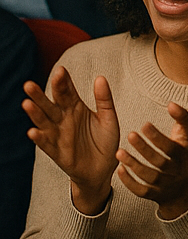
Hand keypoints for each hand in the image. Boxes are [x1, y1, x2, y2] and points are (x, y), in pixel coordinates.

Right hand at [22, 69, 119, 214]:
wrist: (104, 168)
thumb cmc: (105, 140)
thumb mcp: (108, 118)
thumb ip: (104, 99)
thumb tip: (100, 78)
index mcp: (75, 108)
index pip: (67, 92)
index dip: (63, 82)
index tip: (60, 70)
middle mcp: (63, 119)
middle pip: (50, 104)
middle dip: (39, 95)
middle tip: (29, 84)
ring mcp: (58, 135)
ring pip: (43, 122)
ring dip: (35, 114)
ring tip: (27, 103)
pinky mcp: (57, 151)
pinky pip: (47, 144)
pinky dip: (40, 138)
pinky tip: (33, 131)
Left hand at [115, 102, 187, 219]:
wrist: (183, 189)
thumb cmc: (182, 155)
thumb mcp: (186, 136)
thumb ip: (182, 118)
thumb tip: (171, 103)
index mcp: (184, 155)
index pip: (172, 148)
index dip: (158, 137)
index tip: (144, 124)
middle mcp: (176, 171)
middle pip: (160, 162)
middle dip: (145, 149)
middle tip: (130, 134)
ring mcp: (165, 185)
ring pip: (149, 177)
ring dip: (134, 165)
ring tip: (119, 152)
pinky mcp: (154, 195)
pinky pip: (141, 191)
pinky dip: (129, 182)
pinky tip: (119, 169)